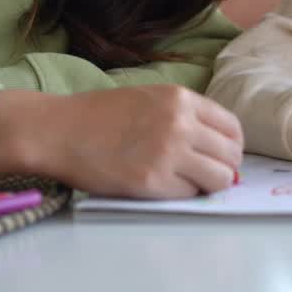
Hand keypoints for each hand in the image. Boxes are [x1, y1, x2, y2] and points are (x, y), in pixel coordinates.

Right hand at [0, 85, 243, 198]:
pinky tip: (161, 184)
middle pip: (231, 155)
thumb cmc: (98, 115)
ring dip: (208, 184)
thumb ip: (184, 115)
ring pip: (220, 178)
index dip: (231, 145)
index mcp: (180, 98)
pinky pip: (190, 194)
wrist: (59, 131)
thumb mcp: (148, 98)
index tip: (221, 154)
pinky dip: (182, 193)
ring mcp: (168, 153)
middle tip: (206, 172)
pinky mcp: (153, 181)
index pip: (232, 126)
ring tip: (186, 181)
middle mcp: (180, 123)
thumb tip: (217, 144)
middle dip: (224, 167)